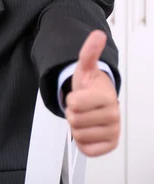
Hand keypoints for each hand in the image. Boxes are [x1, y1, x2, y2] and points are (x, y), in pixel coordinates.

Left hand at [65, 30, 119, 156]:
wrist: (97, 101)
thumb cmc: (90, 87)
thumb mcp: (85, 68)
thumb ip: (88, 52)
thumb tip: (97, 34)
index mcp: (106, 97)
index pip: (74, 103)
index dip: (71, 99)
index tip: (78, 96)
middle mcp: (113, 115)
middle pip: (74, 120)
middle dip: (72, 113)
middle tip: (81, 107)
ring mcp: (113, 131)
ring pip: (78, 134)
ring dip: (76, 127)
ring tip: (84, 117)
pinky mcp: (110, 145)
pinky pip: (87, 149)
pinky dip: (83, 142)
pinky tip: (88, 130)